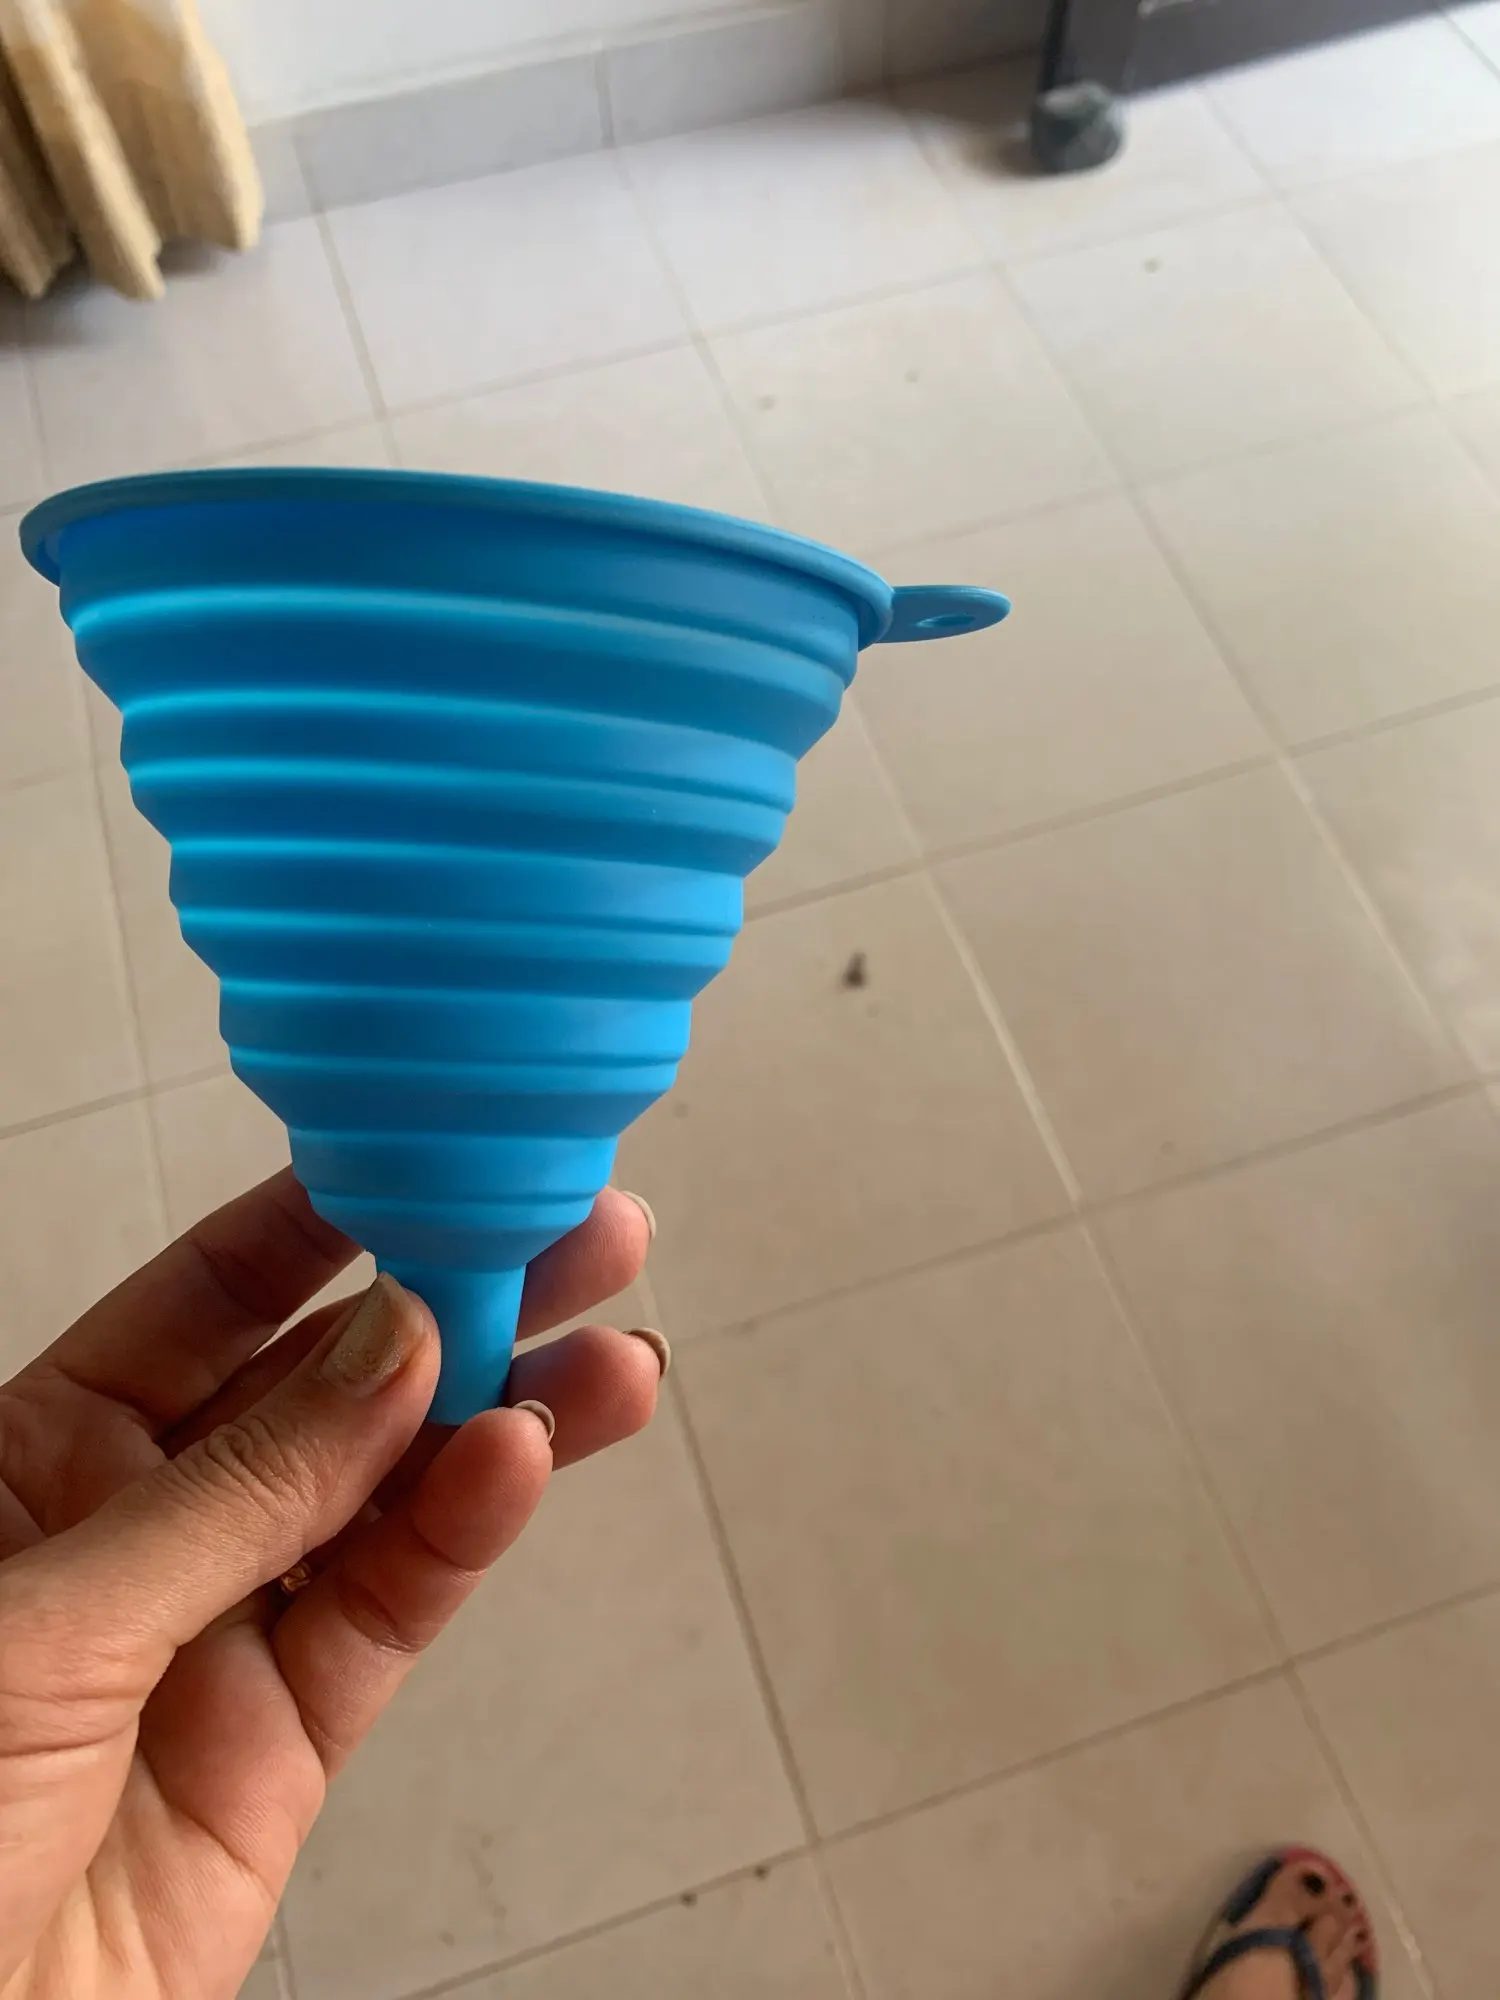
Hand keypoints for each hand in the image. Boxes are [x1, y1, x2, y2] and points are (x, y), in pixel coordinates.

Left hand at [0, 1170, 659, 1999]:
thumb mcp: (47, 1619)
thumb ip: (237, 1486)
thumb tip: (389, 1348)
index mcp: (39, 1456)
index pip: (205, 1301)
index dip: (324, 1226)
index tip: (434, 1164)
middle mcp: (142, 1526)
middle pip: (326, 1386)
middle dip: (457, 1306)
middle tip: (576, 1241)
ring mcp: (222, 1630)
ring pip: (388, 1493)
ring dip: (505, 1414)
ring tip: (610, 1353)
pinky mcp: (288, 1740)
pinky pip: (391, 1609)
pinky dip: (468, 1532)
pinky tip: (529, 1460)